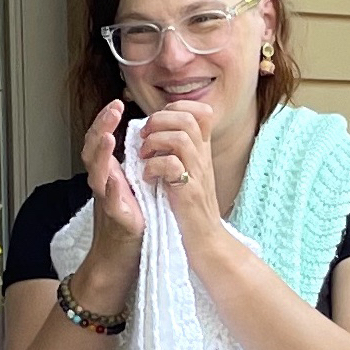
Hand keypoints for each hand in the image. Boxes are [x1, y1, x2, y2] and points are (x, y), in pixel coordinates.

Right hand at [76, 101, 146, 313]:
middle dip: (101, 127)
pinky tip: (115, 178)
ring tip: (108, 137)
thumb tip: (145, 143)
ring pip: (97, 172)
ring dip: (101, 153)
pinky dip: (111, 189)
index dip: (107, 121)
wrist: (119, 261)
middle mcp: (103, 184)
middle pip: (93, 149)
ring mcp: (107, 201)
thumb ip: (135, 167)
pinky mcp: (117, 220)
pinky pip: (111, 203)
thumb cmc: (130, 226)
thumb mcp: (134, 189)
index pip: (103, 141)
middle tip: (113, 108)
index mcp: (110, 174)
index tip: (118, 103)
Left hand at [132, 94, 222, 247]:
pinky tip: (148, 178)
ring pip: (180, 138)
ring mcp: (197, 174)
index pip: (201, 112)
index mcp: (202, 151)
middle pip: (188, 119)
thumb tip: (160, 131)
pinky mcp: (188, 192)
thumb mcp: (192, 172)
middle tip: (145, 138)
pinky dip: (153, 167)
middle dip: (159, 122)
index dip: (177, 109)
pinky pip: (171, 165)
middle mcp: (202, 158)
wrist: (205, 240)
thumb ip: (183, 151)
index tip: (159, 124)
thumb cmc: (192, 208)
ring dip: (155, 143)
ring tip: (144, 157)